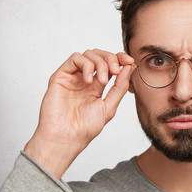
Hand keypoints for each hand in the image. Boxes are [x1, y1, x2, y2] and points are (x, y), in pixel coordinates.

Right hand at [24, 49, 134, 179]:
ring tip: (103, 81)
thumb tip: (129, 67)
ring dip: (101, 63)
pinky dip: (86, 65)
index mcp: (97, 86)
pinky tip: (90, 81)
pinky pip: (75, 58)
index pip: (110, 65)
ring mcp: (73, 77)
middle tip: (116, 71)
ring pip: (89, 54)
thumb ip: (120, 86)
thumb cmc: (85, 127)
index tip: (130, 62)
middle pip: (100, 56)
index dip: (121, 59)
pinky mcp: (61, 76)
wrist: (66, 137)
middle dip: (112, 59)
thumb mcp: (110, 106)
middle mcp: (85, 79)